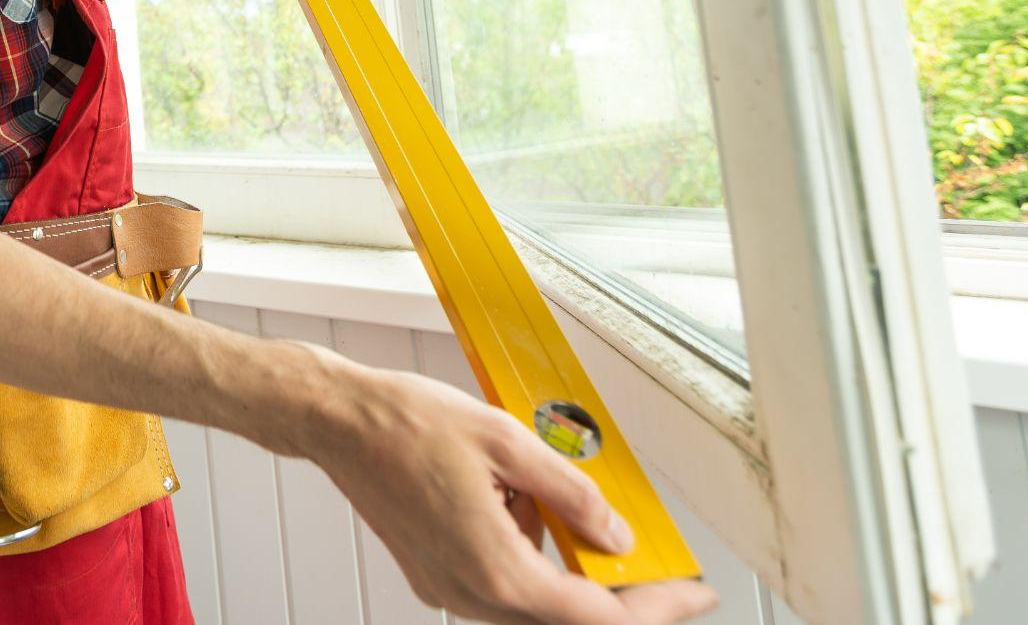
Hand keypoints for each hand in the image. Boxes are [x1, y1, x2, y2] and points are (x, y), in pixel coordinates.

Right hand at [297, 349, 719, 624]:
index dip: (655, 607)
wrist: (336, 422)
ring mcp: (449, 589)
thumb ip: (571, 492)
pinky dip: (531, 559)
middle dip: (618, 595)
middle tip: (656, 565)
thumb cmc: (406, 423)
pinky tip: (524, 507)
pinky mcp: (436, 576)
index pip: (596, 617)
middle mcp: (471, 593)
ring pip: (534, 605)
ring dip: (570, 574)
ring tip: (573, 513)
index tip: (691, 592)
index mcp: (496, 569)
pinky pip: (502, 585)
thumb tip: (617, 534)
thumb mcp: (507, 440)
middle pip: (567, 619)